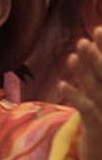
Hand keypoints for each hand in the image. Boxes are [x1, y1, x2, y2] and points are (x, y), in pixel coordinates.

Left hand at [60, 25, 101, 159]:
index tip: (98, 28)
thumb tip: (85, 62)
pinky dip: (75, 97)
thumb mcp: (98, 106)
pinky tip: (62, 84)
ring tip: (76, 51)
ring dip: (87, 70)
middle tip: (90, 34)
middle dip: (100, 54)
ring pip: (98, 89)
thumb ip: (95, 83)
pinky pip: (87, 111)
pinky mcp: (98, 130)